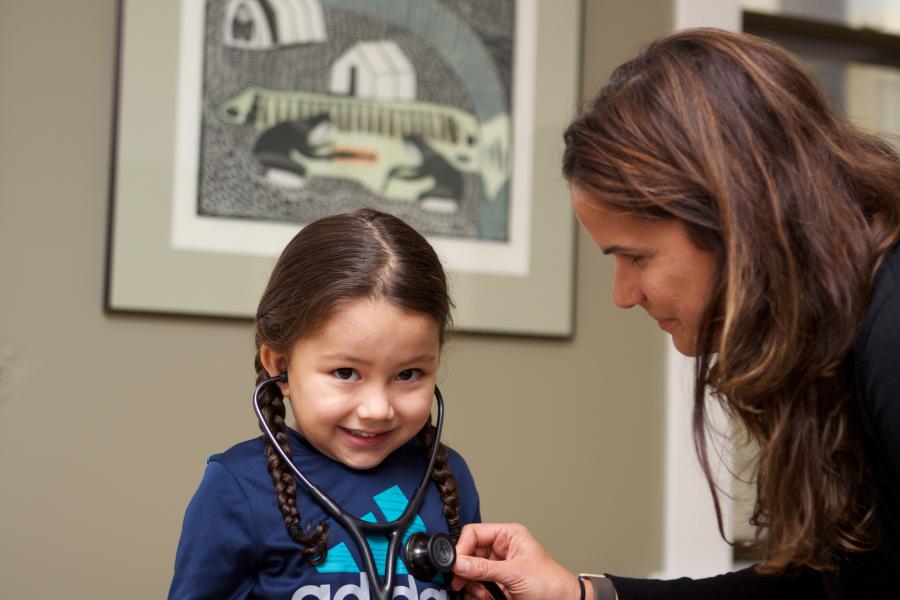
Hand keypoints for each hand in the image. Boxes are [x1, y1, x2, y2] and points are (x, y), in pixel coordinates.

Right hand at [450, 523, 581, 599]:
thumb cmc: (550, 583)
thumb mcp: (514, 573)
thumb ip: (484, 568)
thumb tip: (458, 562)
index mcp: (508, 535)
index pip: (474, 533)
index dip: (462, 547)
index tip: (454, 563)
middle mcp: (501, 548)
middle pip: (470, 552)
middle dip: (464, 568)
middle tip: (458, 580)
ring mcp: (498, 566)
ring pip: (470, 570)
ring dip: (470, 582)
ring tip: (479, 592)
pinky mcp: (497, 583)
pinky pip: (476, 584)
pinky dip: (476, 592)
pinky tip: (484, 596)